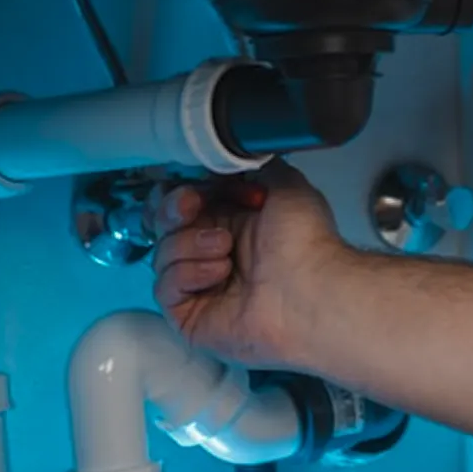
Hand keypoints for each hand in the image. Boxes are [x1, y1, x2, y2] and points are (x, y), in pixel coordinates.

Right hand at [147, 158, 345, 365]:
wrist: (310, 288)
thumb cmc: (304, 243)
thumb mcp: (286, 186)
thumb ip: (257, 166)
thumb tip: (237, 155)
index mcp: (232, 223)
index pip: (182, 205)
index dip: (178, 193)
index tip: (191, 188)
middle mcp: (214, 253)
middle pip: (164, 227)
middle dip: (172, 210)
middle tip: (191, 206)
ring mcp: (201, 286)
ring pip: (162, 255)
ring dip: (190, 244)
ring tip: (225, 248)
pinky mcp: (191, 315)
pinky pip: (164, 289)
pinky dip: (188, 274)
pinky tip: (219, 273)